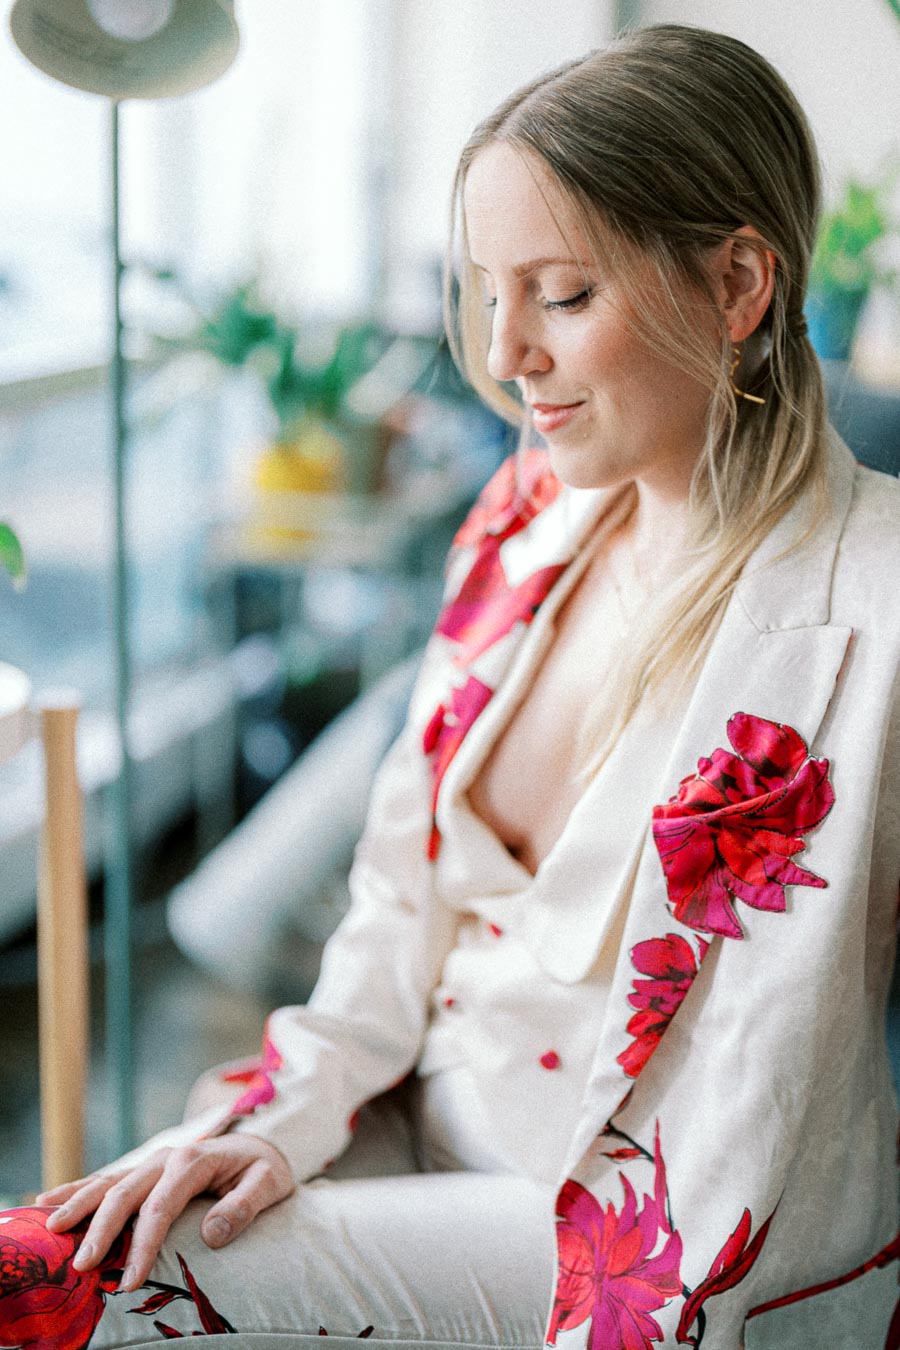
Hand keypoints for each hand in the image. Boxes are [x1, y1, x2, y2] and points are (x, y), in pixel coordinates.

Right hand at [36, 1133, 293, 1290]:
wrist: (263, 1146)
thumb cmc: (264, 1169)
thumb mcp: (269, 1184)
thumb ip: (244, 1206)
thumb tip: (212, 1233)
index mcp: (194, 1160)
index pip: (161, 1206)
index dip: (143, 1244)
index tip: (129, 1280)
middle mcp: (166, 1157)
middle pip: (126, 1193)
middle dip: (102, 1230)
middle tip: (82, 1267)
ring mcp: (152, 1161)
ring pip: (109, 1182)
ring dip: (79, 1206)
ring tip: (52, 1231)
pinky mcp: (144, 1170)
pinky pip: (107, 1178)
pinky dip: (77, 1188)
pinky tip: (47, 1201)